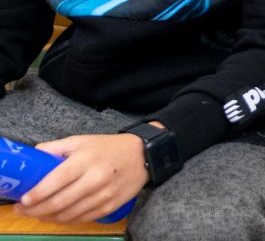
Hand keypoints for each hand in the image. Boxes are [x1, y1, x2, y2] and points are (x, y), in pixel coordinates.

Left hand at [17, 133, 147, 223]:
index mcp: (86, 160)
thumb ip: (55, 148)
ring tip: (38, 214)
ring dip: (49, 217)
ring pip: (69, 214)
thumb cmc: (108, 147)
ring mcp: (104, 195)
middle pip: (59, 202)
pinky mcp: (110, 206)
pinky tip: (57, 216)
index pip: (57, 180)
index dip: (38, 193)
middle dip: (36, 210)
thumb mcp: (81, 140)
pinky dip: (66, 220)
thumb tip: (33, 157)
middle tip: (24, 210)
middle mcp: (95, 179)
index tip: (23, 200)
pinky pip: (82, 218)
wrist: (143, 155)